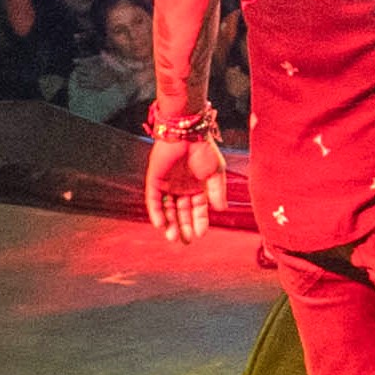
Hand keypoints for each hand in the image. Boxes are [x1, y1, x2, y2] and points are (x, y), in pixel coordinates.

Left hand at [144, 127, 222, 244]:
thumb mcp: (215, 172)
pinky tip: (160, 224)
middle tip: (185, 241)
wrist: (186, 133)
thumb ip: (217, 191)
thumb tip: (221, 209)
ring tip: (172, 237)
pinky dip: (156, 212)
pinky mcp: (154, 181)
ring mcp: (168, 185)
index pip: (198, 209)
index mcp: (198, 187)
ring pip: (167, 209)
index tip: (201, 234)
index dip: (200, 221)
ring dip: (169, 223)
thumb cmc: (204, 150)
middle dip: (184, 226)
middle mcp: (182, 188)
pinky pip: (154, 200)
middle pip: (182, 212)